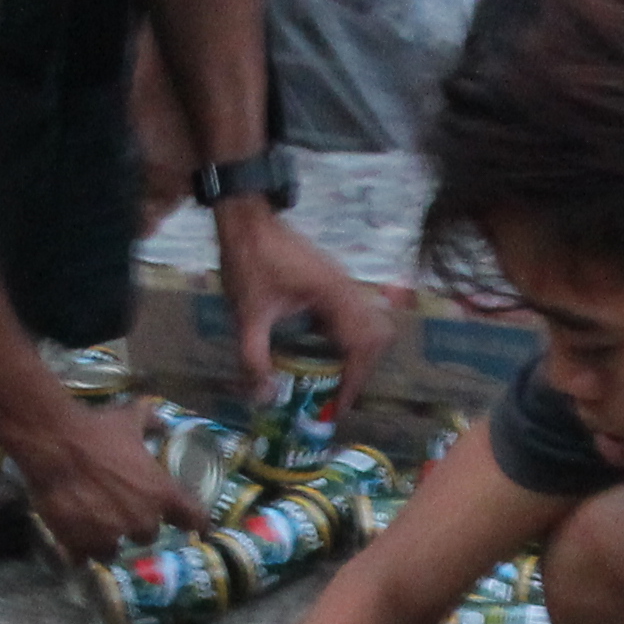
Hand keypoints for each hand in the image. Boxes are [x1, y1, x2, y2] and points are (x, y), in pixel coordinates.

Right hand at [19, 401, 210, 559]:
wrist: (54, 444)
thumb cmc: (96, 430)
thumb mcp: (129, 419)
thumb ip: (150, 421)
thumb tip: (162, 422)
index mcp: (161, 493)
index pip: (194, 518)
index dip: (196, 523)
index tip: (195, 527)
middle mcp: (141, 520)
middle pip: (148, 535)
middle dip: (136, 525)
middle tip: (121, 511)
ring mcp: (110, 536)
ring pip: (115, 550)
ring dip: (108, 542)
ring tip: (94, 529)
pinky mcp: (80, 545)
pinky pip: (85, 558)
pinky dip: (79, 551)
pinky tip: (72, 540)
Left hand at [219, 202, 398, 402]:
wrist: (247, 219)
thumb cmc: (249, 261)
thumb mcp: (248, 314)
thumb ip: (254, 358)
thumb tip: (265, 398)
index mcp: (333, 295)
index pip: (362, 345)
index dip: (355, 379)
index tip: (339, 404)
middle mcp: (347, 288)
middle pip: (377, 335)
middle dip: (362, 368)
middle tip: (338, 392)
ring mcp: (343, 283)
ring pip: (369, 324)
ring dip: (357, 353)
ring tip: (333, 378)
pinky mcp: (333, 282)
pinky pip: (353, 315)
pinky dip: (347, 338)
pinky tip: (321, 352)